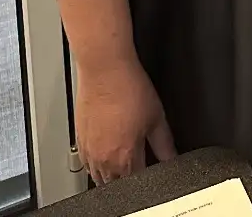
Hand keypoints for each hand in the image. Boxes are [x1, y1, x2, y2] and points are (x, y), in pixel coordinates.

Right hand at [75, 57, 175, 183]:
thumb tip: (171, 157)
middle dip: (128, 177)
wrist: (105, 69)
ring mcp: (89, 151)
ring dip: (111, 174)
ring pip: (99, 177)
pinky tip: (105, 151)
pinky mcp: (79, 140)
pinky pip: (87, 164)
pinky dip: (96, 164)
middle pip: (116, 183)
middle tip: (138, 160)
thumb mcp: (156, 116)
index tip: (152, 166)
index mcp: (124, 157)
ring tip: (122, 157)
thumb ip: (164, 143)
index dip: (148, 175)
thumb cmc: (128, 87)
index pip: (137, 181)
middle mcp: (104, 160)